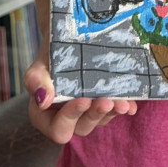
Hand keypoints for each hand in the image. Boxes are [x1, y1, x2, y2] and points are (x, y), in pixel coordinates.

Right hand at [23, 46, 137, 142]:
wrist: (69, 38)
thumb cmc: (51, 54)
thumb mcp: (40, 63)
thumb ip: (35, 80)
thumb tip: (43, 100)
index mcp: (46, 116)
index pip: (58, 128)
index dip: (70, 118)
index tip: (83, 100)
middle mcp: (68, 118)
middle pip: (82, 127)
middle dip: (95, 115)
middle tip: (106, 101)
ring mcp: (87, 112)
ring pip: (100, 119)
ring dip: (112, 112)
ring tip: (123, 103)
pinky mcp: (103, 103)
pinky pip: (114, 110)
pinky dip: (123, 108)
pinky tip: (132, 104)